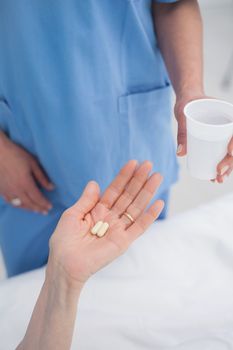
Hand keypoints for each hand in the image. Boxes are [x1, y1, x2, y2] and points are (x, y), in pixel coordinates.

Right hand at [0, 132, 53, 212]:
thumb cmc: (16, 154)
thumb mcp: (33, 163)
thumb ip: (42, 177)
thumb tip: (51, 188)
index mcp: (25, 183)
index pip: (37, 198)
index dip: (44, 204)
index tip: (50, 207)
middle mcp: (16, 189)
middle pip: (29, 203)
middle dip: (38, 208)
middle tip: (45, 212)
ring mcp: (7, 191)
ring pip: (19, 204)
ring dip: (28, 208)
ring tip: (35, 210)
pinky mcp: (0, 190)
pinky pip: (10, 201)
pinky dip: (18, 205)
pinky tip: (21, 205)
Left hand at [48, 160, 163, 289]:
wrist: (65, 264)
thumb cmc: (64, 241)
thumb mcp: (72, 215)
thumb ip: (86, 200)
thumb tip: (95, 182)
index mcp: (98, 210)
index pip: (114, 190)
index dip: (123, 177)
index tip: (133, 163)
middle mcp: (110, 218)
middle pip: (128, 195)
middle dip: (138, 180)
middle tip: (148, 164)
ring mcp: (119, 229)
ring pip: (136, 207)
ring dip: (147, 192)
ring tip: (157, 176)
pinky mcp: (124, 241)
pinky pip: (139, 227)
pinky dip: (150, 216)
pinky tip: (158, 203)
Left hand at [174, 93, 232, 182]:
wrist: (189, 98)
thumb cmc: (188, 102)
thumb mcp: (183, 113)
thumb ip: (182, 131)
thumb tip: (180, 153)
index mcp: (228, 113)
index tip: (230, 152)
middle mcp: (230, 124)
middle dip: (231, 162)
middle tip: (218, 173)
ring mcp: (226, 133)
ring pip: (232, 153)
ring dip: (228, 168)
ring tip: (217, 180)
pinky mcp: (219, 141)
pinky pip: (224, 154)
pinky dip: (223, 166)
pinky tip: (217, 177)